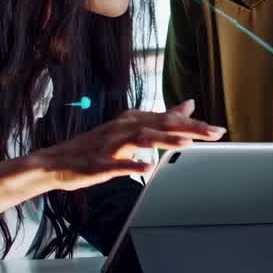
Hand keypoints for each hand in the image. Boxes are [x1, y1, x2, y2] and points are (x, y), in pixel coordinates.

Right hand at [32, 100, 223, 191]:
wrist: (55, 163)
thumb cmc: (95, 148)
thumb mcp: (131, 129)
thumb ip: (161, 118)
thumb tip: (189, 104)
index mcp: (132, 120)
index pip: (168, 119)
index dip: (194, 124)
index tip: (218, 129)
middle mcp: (123, 128)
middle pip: (160, 125)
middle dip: (189, 129)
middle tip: (214, 133)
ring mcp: (110, 145)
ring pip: (141, 139)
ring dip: (164, 141)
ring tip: (187, 144)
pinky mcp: (98, 164)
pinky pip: (117, 164)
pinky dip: (132, 165)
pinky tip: (147, 168)